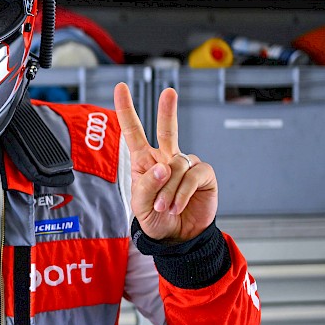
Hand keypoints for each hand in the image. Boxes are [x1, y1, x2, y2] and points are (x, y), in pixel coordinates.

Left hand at [114, 83, 217, 241]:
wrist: (178, 236)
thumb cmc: (155, 218)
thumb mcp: (140, 205)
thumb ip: (146, 185)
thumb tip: (163, 167)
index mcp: (144, 160)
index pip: (134, 131)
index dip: (127, 109)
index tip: (120, 87)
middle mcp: (166, 158)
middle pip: (168, 130)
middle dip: (168, 110)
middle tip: (168, 92)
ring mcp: (186, 164)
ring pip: (176, 166)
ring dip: (167, 191)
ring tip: (164, 207)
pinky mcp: (203, 174)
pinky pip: (192, 176)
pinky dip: (181, 193)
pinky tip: (177, 206)